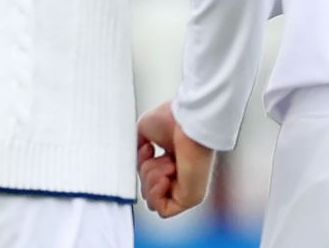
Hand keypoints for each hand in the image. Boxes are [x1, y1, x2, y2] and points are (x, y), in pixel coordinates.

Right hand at [136, 101, 216, 217]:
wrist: (187, 120)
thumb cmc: (171, 119)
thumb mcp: (144, 131)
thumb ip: (138, 150)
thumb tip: (137, 160)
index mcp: (173, 159)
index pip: (150, 177)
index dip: (142, 166)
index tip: (147, 149)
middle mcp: (181, 174)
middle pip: (148, 190)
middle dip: (146, 172)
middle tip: (157, 156)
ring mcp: (187, 187)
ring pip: (153, 201)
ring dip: (152, 181)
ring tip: (167, 163)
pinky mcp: (191, 198)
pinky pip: (164, 210)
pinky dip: (157, 194)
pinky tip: (166, 176)